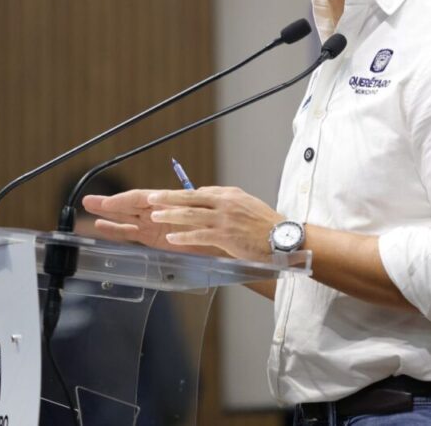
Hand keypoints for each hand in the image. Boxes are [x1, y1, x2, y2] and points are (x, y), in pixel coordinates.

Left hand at [85, 186, 281, 260]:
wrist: (284, 238)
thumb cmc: (263, 224)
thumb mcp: (243, 205)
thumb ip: (222, 203)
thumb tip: (203, 199)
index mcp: (226, 195)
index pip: (196, 193)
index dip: (174, 196)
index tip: (156, 198)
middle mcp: (223, 203)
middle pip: (188, 199)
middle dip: (165, 198)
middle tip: (146, 199)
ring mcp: (224, 219)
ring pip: (191, 215)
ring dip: (170, 215)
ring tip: (154, 215)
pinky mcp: (227, 236)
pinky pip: (200, 235)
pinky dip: (184, 236)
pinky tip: (171, 238)